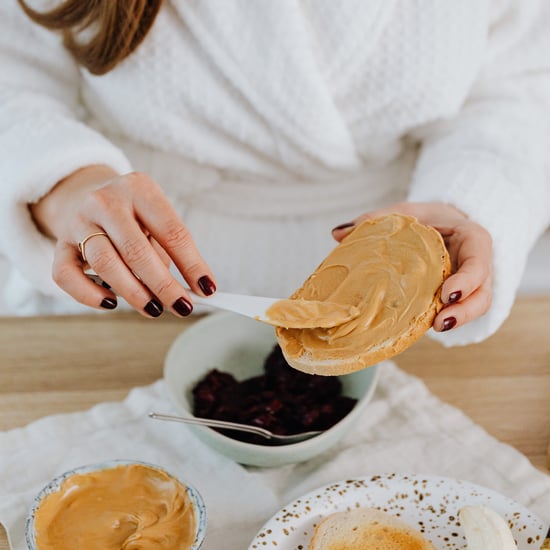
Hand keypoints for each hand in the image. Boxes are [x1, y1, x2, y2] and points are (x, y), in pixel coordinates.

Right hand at [30, 166, 216, 316]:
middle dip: (163, 285)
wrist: (85, 193)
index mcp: (140, 190)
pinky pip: (67, 275)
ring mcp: (79, 221)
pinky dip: (88, 295)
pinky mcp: (60, 244)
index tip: (207, 289)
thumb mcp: (156, 219)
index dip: (192, 264)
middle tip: (182, 307)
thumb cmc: (133, 215)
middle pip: (137, 250)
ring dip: (133, 293)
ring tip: (154, 309)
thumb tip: (190, 290)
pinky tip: (111, 304)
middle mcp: (106, 201)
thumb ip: (170, 250)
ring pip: (105, 264)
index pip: (172, 231)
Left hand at [331, 202, 492, 331]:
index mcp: (471, 239)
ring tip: (434, 327)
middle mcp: (476, 264)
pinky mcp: (457, 298)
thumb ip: (377, 219)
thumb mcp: (406, 211)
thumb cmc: (425, 218)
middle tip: (439, 322)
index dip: (468, 279)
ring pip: (475, 307)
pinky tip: (423, 327)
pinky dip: (444, 318)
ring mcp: (470, 284)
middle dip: (465, 310)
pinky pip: (456, 310)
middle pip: (483, 292)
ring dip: (458, 320)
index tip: (446, 293)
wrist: (442, 225)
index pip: (479, 260)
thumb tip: (338, 233)